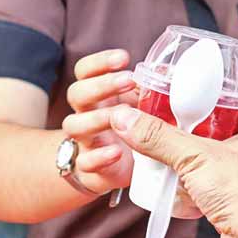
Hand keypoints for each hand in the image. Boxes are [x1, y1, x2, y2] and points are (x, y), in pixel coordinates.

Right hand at [60, 48, 140, 195]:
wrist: (130, 178)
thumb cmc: (142, 138)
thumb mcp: (149, 112)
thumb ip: (153, 94)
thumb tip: (165, 72)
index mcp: (103, 97)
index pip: (86, 71)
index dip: (99, 63)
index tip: (124, 59)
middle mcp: (90, 116)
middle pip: (76, 93)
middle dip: (101, 85)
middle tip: (128, 80)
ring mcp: (88, 144)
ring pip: (73, 125)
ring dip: (95, 118)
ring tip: (120, 117)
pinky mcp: (93, 173)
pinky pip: (84, 163)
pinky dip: (98, 157)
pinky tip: (117, 152)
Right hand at [110, 106, 237, 237]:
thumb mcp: (196, 156)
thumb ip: (159, 137)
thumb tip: (125, 118)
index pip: (224, 111)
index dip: (198, 107)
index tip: (172, 105)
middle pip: (211, 142)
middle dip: (185, 143)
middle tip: (160, 137)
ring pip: (207, 171)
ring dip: (185, 172)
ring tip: (162, 165)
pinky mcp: (234, 211)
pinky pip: (206, 196)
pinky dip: (189, 196)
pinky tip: (174, 196)